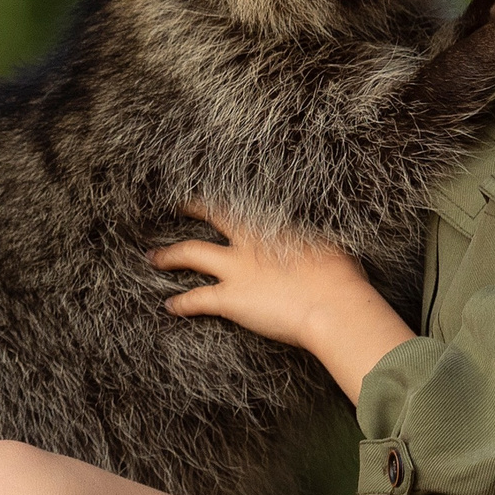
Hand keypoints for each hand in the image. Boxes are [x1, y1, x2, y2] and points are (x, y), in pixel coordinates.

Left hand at [149, 204, 414, 403]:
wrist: (333, 305)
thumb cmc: (341, 275)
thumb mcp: (330, 242)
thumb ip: (313, 234)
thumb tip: (315, 231)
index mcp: (274, 223)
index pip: (244, 199)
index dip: (228, 193)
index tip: (218, 187)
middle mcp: (249, 240)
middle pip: (211, 215)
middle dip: (191, 208)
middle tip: (176, 205)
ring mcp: (236, 268)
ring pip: (190, 253)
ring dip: (168, 256)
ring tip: (152, 258)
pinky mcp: (230, 299)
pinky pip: (196, 299)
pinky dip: (180, 303)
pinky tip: (169, 306)